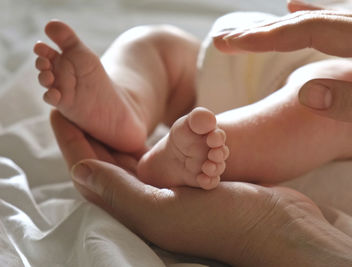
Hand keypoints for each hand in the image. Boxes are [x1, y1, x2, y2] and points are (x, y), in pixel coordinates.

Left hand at [50, 110, 351, 265]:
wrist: (278, 224)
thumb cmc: (226, 222)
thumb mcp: (166, 210)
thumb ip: (121, 191)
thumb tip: (80, 170)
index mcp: (136, 212)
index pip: (92, 173)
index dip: (73, 142)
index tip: (59, 112)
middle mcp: (148, 202)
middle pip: (108, 162)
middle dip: (93, 133)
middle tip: (79, 102)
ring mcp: (171, 190)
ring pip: (133, 156)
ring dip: (120, 132)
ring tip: (107, 106)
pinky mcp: (191, 180)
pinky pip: (160, 153)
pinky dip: (148, 135)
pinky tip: (145, 121)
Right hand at [214, 1, 351, 132]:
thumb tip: (304, 90)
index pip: (309, 31)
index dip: (266, 38)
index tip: (229, 43)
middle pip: (308, 19)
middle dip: (262, 31)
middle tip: (224, 40)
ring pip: (322, 16)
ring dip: (282, 25)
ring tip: (250, 30)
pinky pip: (342, 15)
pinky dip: (314, 12)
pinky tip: (298, 5)